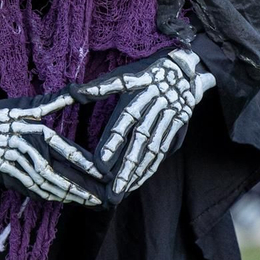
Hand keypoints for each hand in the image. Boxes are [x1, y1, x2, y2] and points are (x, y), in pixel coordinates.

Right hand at [0, 95, 105, 205]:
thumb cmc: (2, 112)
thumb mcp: (29, 105)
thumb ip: (55, 100)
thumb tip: (76, 89)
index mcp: (37, 130)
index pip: (66, 149)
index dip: (84, 163)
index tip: (102, 173)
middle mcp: (28, 146)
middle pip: (57, 171)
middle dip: (78, 187)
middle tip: (98, 199)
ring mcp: (16, 160)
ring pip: (43, 181)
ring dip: (63, 193)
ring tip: (82, 202)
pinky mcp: (5, 170)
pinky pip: (28, 185)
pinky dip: (44, 193)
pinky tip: (57, 199)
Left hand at [73, 49, 215, 198]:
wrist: (186, 68)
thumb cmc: (147, 72)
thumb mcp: (124, 74)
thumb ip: (99, 87)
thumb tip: (73, 93)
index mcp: (140, 92)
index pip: (125, 119)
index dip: (114, 141)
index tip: (100, 163)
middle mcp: (155, 106)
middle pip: (140, 139)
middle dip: (126, 165)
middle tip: (113, 188)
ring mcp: (168, 118)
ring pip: (153, 148)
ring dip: (138, 171)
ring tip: (123, 190)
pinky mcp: (177, 127)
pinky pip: (163, 150)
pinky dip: (150, 167)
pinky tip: (138, 181)